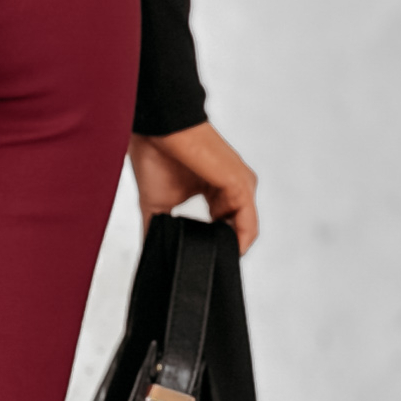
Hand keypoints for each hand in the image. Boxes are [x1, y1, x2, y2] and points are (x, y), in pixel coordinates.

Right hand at [129, 121, 259, 254]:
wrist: (157, 131)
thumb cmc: (157, 158)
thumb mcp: (158, 207)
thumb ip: (161, 231)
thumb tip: (152, 254)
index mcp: (219, 191)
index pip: (227, 227)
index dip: (215, 248)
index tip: (199, 263)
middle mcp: (234, 188)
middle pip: (238, 231)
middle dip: (222, 252)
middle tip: (204, 269)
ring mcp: (240, 186)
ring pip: (245, 229)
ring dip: (231, 250)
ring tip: (211, 264)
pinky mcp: (240, 185)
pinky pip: (248, 223)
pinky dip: (239, 242)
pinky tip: (223, 254)